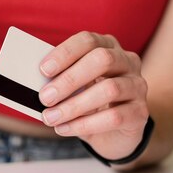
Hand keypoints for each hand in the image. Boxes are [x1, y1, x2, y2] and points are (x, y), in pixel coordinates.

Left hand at [38, 31, 149, 160]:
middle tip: (45, 97)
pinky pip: (114, 117)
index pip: (88, 41)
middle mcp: (127, 62)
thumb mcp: (72, 88)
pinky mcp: (140, 112)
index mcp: (107, 47)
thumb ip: (58, 80)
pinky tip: (64, 129)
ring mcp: (137, 86)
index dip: (65, 53)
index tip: (44, 70)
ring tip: (50, 117)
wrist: (114, 132)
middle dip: (69, 79)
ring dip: (73, 105)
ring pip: (109, 89)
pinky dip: (84, 124)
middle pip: (102, 60)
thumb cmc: (86, 102)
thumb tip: (32, 84)